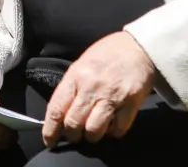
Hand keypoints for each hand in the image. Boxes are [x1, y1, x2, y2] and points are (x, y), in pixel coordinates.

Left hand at [42, 31, 155, 148]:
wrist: (138, 46)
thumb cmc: (107, 55)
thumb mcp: (82, 65)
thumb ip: (72, 88)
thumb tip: (61, 114)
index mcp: (75, 76)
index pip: (56, 109)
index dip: (50, 130)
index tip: (50, 141)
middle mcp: (91, 87)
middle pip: (74, 124)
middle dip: (72, 135)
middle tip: (75, 135)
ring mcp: (112, 95)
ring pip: (94, 130)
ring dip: (92, 136)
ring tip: (94, 131)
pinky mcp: (131, 102)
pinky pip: (118, 129)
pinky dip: (114, 132)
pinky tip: (112, 125)